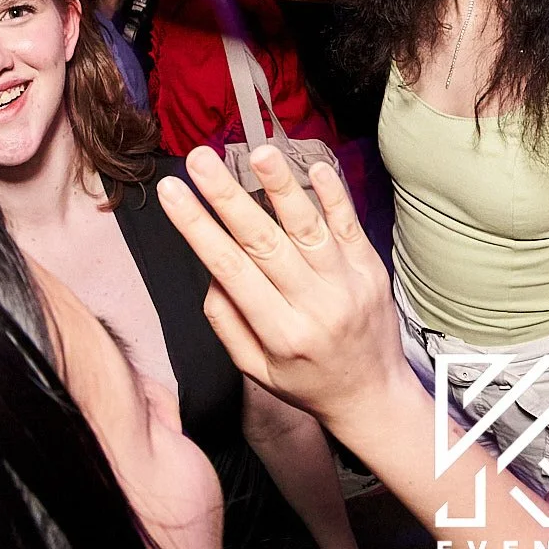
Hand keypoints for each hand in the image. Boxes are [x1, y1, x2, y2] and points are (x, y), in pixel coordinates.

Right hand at [160, 145, 415, 430]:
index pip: (230, 269)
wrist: (375, 396)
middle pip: (264, 242)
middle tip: (199, 160)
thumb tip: (211, 269)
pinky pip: (351, 226)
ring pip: (309, 228)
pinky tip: (315, 168)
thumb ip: (227, 321)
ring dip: (282, 187)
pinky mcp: (371, 269)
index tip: (172, 192)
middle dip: (227, 197)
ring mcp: (347, 284)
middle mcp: (315, 306)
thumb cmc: (308, 381)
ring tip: (259, 152)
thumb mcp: (256, 369)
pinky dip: (334, 196)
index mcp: (280, 333)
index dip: (198, 227)